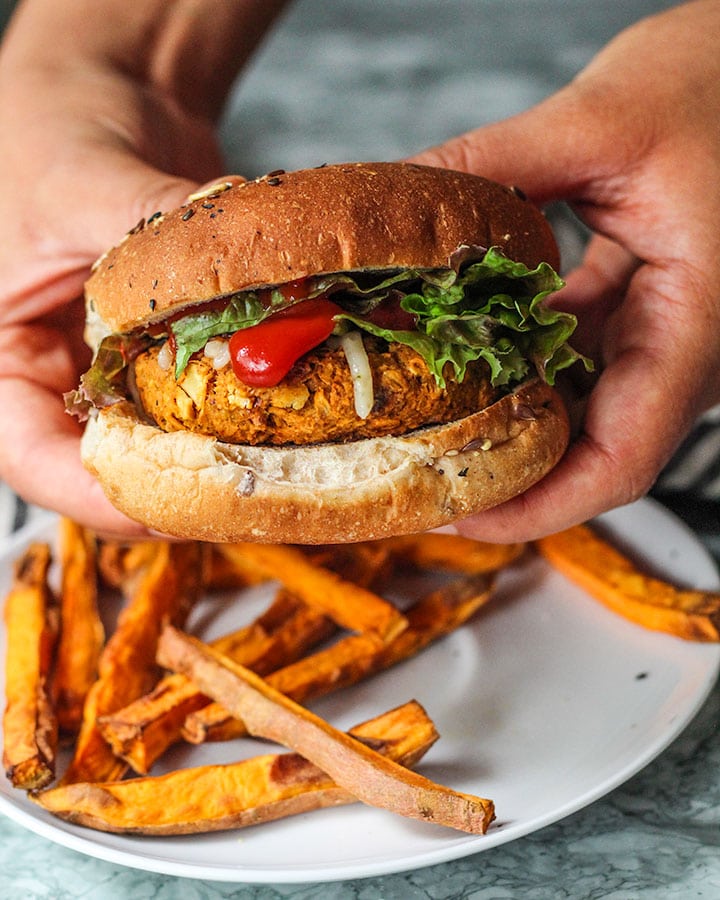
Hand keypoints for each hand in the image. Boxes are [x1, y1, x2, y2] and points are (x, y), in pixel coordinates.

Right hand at [0, 0, 286, 535]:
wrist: (100, 95)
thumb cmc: (54, 129)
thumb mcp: (83, 181)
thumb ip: (147, 228)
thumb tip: (236, 260)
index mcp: (0, 357)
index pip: (32, 457)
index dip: (99, 497)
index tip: (174, 508)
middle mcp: (54, 378)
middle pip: (104, 473)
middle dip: (175, 493)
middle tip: (251, 496)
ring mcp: (113, 373)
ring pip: (158, 451)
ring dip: (216, 465)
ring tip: (278, 471)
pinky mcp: (165, 358)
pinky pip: (200, 406)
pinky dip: (240, 416)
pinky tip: (288, 416)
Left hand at [410, 0, 719, 541]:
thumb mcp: (605, 117)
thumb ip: (496, 163)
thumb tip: (401, 201)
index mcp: (700, 322)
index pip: (622, 459)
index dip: (539, 504)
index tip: (460, 509)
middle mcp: (686, 345)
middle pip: (593, 452)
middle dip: (508, 475)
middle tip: (419, 471)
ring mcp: (666, 331)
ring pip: (582, 410)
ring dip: (508, 421)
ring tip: (428, 420)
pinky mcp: (645, 309)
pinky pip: (578, 360)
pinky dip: (521, 366)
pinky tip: (466, 349)